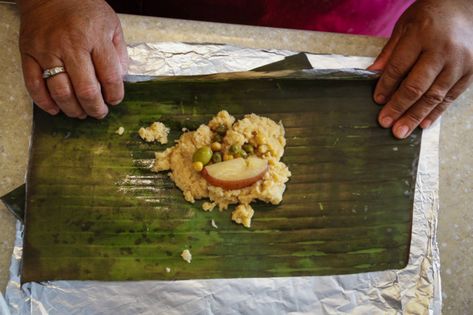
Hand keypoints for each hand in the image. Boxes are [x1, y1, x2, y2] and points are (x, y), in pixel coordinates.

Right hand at [18, 0, 127, 118]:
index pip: (110, 77)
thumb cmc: (84, 8)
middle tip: (100, 113)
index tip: (115, 100)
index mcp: (95, 38)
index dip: (115, 95)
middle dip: (96, 108)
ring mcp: (47, 50)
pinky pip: (34, 84)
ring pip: (60, 92)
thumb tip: (119, 81)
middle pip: (86, 89)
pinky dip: (45, 102)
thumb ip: (118, 53)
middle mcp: (70, 46)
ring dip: (73, 109)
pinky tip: (56, 109)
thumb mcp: (111, 24)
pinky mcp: (28, 53)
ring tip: (81, 113)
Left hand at [368, 0, 472, 137]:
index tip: (377, 101)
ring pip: (434, 96)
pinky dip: (436, 112)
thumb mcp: (404, 27)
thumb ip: (389, 53)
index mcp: (421, 35)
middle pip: (416, 85)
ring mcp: (459, 62)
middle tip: (385, 123)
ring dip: (415, 116)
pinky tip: (422, 124)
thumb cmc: (429, 17)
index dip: (386, 86)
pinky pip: (450, 97)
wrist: (464, 7)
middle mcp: (442, 50)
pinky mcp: (471, 71)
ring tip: (401, 131)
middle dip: (398, 107)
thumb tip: (372, 75)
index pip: (399, 67)